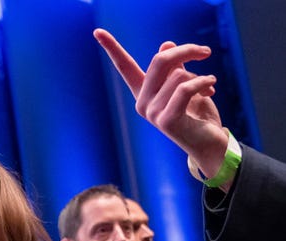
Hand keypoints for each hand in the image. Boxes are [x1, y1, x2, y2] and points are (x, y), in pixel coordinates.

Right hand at [93, 29, 229, 181]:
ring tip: (208, 87)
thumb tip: (166, 45)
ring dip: (200, 77)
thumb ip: (176, 66)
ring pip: (179, 76)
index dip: (112, 48)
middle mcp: (143, 103)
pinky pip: (185, 89)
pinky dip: (202, 83)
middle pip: (160, 60)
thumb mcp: (187, 83)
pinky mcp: (165, 121)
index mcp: (144, 92)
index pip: (125, 67)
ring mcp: (151, 114)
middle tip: (205, 52)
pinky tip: (211, 87)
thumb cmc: (198, 113)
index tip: (97, 31)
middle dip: (186, 51)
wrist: (209, 142)